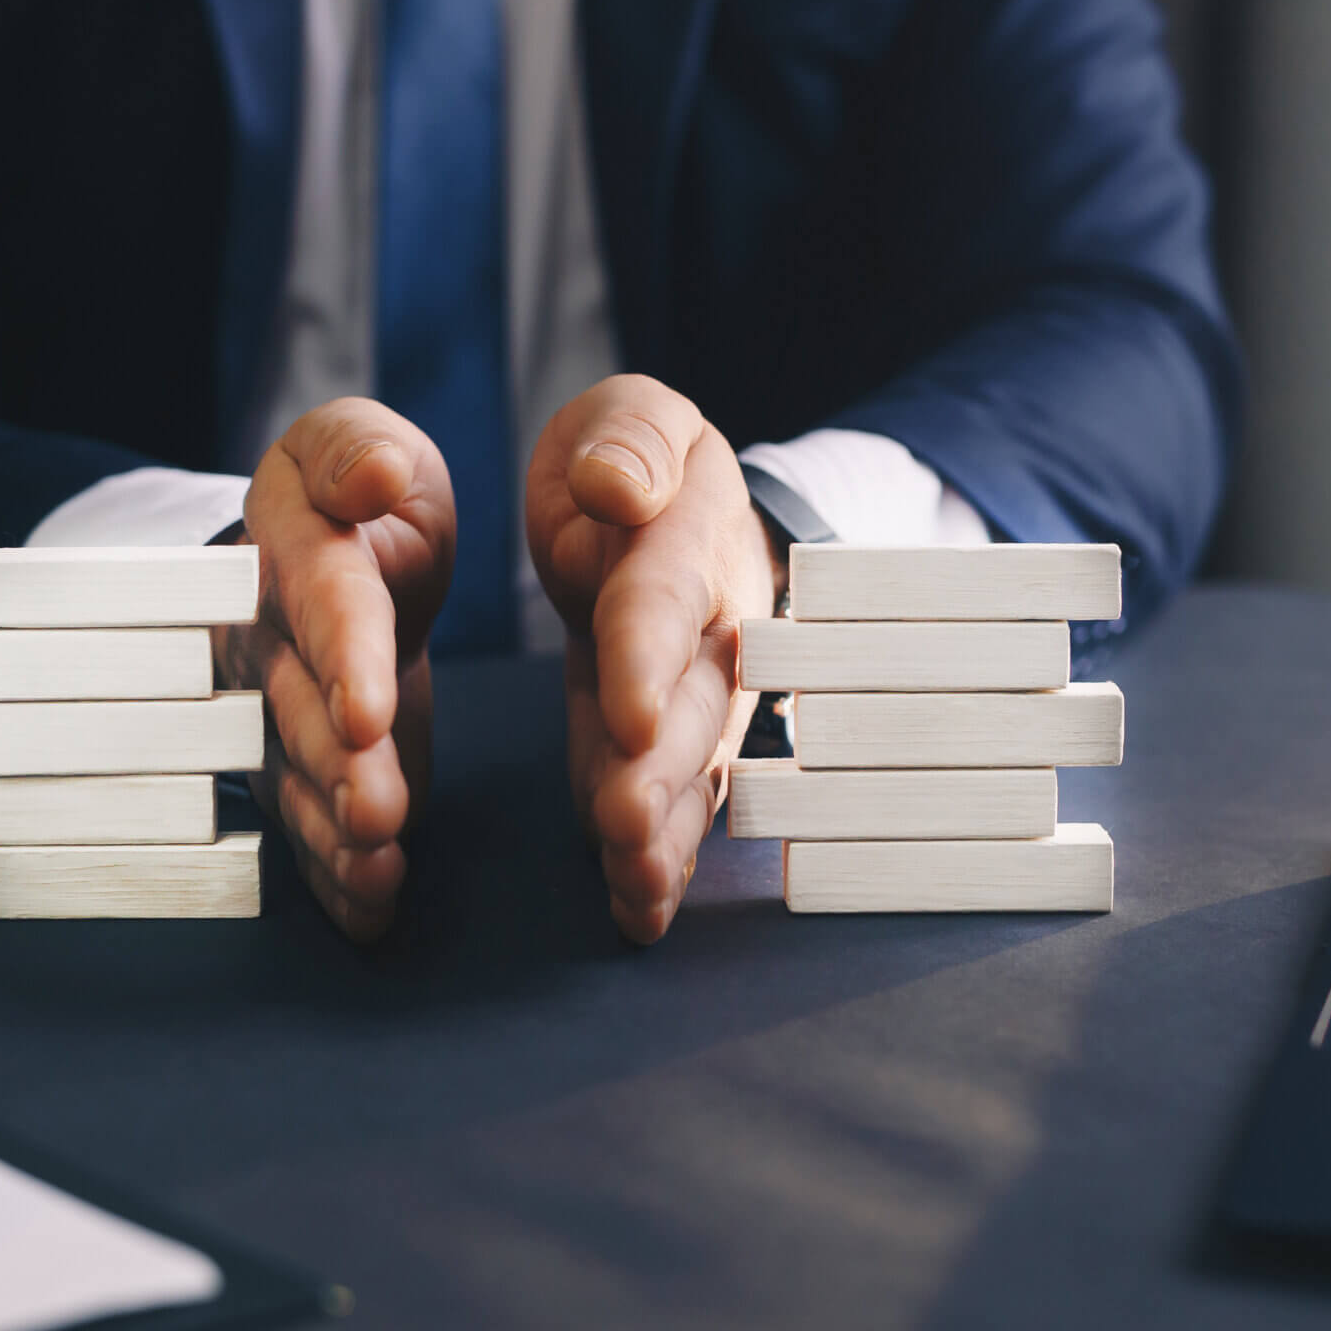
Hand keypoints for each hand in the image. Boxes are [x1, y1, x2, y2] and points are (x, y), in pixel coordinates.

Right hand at [217, 400, 447, 940]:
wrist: (326, 554)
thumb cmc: (356, 492)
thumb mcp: (361, 444)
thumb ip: (361, 451)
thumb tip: (372, 476)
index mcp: (290, 545)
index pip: (321, 598)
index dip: (343, 654)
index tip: (367, 712)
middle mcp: (264, 636)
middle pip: (296, 705)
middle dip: (334, 765)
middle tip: (375, 813)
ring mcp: (267, 711)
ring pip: (294, 776)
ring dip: (333, 831)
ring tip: (378, 868)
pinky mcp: (292, 766)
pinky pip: (304, 824)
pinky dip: (335, 876)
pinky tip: (371, 911)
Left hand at [526, 375, 785, 943]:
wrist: (667, 511)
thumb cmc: (635, 458)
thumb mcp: (628, 418)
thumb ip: (628, 442)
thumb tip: (616, 485)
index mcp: (689, 540)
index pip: (664, 601)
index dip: (647, 656)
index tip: (631, 717)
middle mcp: (714, 631)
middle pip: (692, 708)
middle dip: (662, 772)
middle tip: (627, 827)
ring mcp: (702, 698)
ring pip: (691, 774)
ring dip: (666, 835)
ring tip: (636, 891)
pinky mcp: (671, 748)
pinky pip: (673, 805)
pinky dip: (658, 861)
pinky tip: (637, 912)